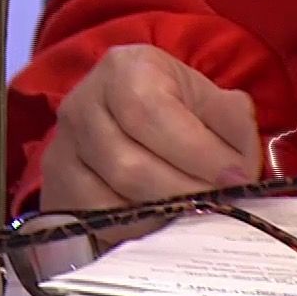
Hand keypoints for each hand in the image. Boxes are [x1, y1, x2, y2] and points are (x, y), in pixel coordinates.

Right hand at [43, 45, 261, 210]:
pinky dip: (138, 226)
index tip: (237, 178)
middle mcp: (82, 102)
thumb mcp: (209, 101)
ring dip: (165, 212)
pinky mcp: (58, 182)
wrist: (130, 123)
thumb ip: (232, 123)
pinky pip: (97, 217)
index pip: (150, 113)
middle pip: (129, 163)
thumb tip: (238, 166)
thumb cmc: (177, 110)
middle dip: (185, 191)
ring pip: (112, 195)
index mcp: (124, 69)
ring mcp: (64, 145)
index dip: (197, 151)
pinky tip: (165, 220)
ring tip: (199, 212)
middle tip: (222, 204)